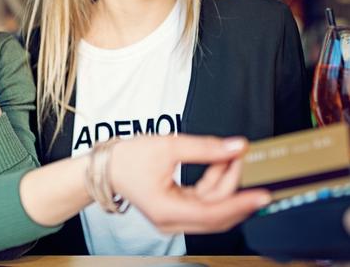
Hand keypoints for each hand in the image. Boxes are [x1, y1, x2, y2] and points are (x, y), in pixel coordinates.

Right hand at [109, 134, 270, 233]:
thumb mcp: (168, 146)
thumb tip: (235, 147)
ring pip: (212, 207)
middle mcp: (171, 221)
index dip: (240, 203)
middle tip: (244, 161)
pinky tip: (217, 165)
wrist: (106, 166)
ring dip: (225, 182)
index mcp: (166, 211)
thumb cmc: (128, 158)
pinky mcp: (175, 210)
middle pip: (216, 214)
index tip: (262, 194)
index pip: (213, 213)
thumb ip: (205, 148)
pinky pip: (203, 202)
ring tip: (228, 156)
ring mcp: (173, 218)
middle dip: (235, 188)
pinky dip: (213, 183)